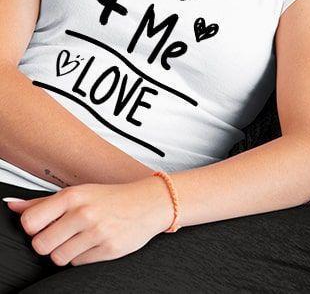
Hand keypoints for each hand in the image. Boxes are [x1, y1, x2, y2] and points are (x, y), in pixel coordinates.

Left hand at [5, 177, 173, 265]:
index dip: (34, 228)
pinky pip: (77, 263)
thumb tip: (12, 205)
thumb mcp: (79, 193)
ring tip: (81, 238)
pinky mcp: (108, 249)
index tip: (45, 224)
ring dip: (66, 252)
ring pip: (58, 258)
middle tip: (63, 234)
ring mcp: (97, 232)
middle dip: (49, 244)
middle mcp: (84, 212)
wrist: (150, 202)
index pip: (30, 222)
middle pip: (40, 245)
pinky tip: (95, 242)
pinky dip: (83, 256)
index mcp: (74, 196)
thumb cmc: (111, 197)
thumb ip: (43, 202)